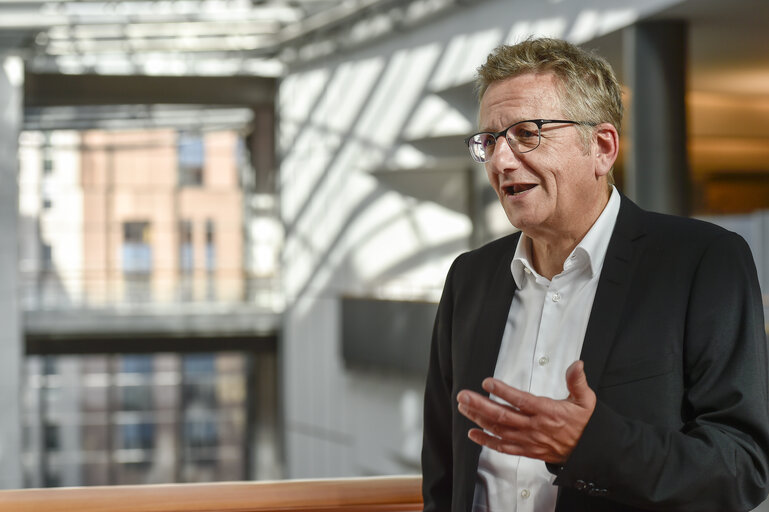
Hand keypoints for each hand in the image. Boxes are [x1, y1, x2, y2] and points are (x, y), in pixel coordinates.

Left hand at [456, 360, 595, 463]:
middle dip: (480, 405)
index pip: (521, 400)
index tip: (487, 383)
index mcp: (547, 412)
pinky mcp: (526, 450)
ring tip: (464, 408)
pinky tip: (473, 434)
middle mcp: (534, 427)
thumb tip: (577, 365)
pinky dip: (486, 441)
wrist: (587, 452)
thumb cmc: (583, 424)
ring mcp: (528, 440)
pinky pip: (503, 447)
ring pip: (499, 430)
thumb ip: (577, 382)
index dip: (503, 391)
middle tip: (463, 396)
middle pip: (503, 416)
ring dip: (479, 419)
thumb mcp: (585, 400)